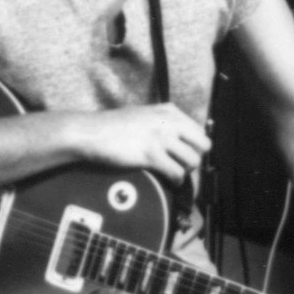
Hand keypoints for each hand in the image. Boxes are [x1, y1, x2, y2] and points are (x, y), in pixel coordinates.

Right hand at [76, 103, 210, 184]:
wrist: (90, 132)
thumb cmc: (113, 126)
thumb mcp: (143, 114)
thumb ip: (162, 121)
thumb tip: (178, 137)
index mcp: (168, 111)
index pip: (199, 130)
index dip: (194, 146)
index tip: (185, 155)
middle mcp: (168, 122)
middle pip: (202, 145)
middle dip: (195, 158)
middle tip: (182, 165)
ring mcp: (160, 137)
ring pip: (192, 160)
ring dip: (185, 171)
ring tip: (174, 174)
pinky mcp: (150, 154)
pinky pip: (176, 172)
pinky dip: (176, 181)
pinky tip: (168, 181)